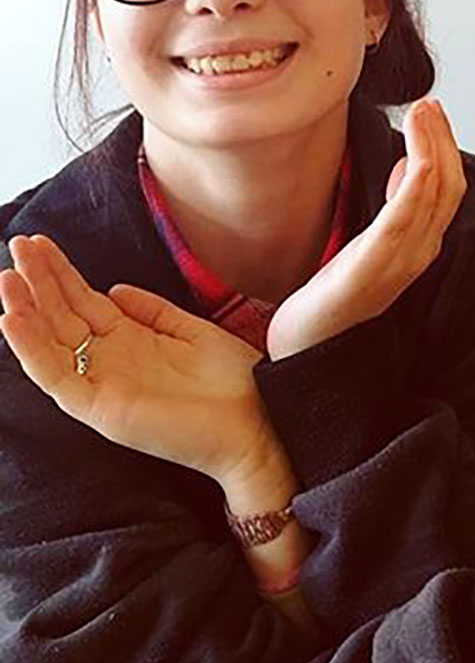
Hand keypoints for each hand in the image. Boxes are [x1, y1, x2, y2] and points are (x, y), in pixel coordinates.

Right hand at [0, 235, 278, 488]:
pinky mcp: (101, 409)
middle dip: (39, 281)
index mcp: (131, 342)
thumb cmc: (235, 380)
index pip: (84, 302)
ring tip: (7, 278)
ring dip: (26, 310)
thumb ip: (153, 311)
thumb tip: (114, 288)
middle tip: (19, 244)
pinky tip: (14, 318)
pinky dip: (31, 348)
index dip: (62, 274)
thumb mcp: (192, 332)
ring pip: (49, 344)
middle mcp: (110, 363)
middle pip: (62, 316)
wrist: (261, 419)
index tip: (41, 243)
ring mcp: (102, 386)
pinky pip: (54, 377)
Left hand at [267, 97, 466, 359]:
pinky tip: (414, 159)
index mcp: (419, 246)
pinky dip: (415, 187)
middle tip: (428, 103)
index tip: (431, 110)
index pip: (448, 187)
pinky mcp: (369, 270)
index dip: (445, 145)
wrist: (305, 349)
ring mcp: (397, 263)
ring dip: (431, 148)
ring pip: (432, 196)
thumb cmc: (332, 297)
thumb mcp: (369, 244)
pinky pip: (401, 223)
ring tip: (420, 112)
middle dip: (442, 139)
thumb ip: (396, 209)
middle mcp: (418, 253)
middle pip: (448, 186)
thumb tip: (409, 164)